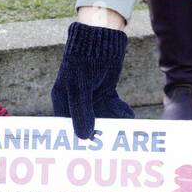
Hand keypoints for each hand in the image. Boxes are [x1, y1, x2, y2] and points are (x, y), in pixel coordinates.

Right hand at [51, 21, 134, 140]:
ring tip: (123, 136)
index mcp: (63, 100)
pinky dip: (120, 113)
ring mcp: (92, 97)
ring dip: (112, 125)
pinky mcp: (106, 91)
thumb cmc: (83, 60)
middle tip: (109, 148)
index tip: (87, 153)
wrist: (101, 38)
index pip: (68, 126)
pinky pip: (113, 108)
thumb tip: (85, 136)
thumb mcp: (79, 88)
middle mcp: (76, 101)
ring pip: (102, 117)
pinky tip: (129, 119)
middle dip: (98, 134)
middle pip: (87, 124)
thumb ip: (82, 112)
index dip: (77, 139)